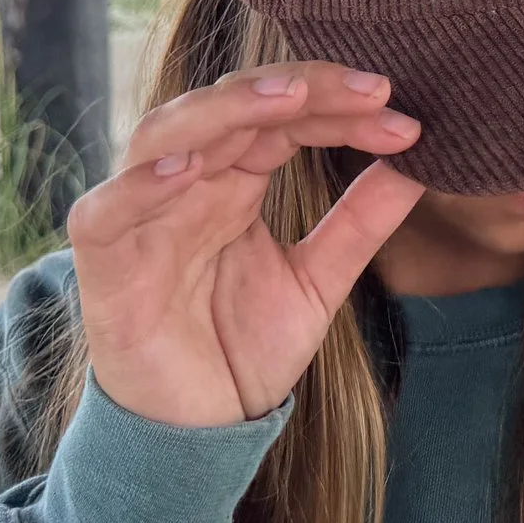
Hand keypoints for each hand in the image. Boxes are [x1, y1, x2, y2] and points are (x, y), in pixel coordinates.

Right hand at [65, 64, 425, 427]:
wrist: (195, 434)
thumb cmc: (243, 350)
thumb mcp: (317, 281)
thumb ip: (361, 220)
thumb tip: (420, 158)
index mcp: (235, 179)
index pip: (285, 116)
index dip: (340, 105)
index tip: (403, 114)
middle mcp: (187, 182)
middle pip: (233, 105)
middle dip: (301, 88)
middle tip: (372, 90)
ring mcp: (141, 217)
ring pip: (164, 133)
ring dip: (225, 109)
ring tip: (289, 97)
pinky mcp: (103, 265)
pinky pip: (103, 210)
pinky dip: (139, 185)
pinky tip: (187, 169)